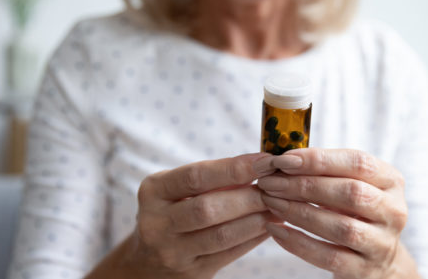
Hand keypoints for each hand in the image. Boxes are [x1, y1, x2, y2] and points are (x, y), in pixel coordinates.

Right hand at [125, 153, 281, 278]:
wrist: (149, 261)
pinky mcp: (191, 272)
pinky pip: (229, 254)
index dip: (234, 168)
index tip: (264, 161)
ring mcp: (172, 252)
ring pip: (221, 235)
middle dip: (248, 197)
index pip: (196, 176)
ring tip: (278, 207)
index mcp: (154, 191)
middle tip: (276, 187)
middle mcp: (157, 223)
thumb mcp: (179, 190)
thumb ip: (214, 178)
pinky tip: (270, 226)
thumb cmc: (174, 211)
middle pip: (208, 208)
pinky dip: (253, 238)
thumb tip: (261, 165)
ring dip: (256, 219)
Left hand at [254, 148, 409, 278]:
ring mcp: (382, 243)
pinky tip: (277, 231)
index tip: (284, 159)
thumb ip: (326, 171)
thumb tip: (283, 158)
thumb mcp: (352, 186)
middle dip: (304, 185)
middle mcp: (393, 210)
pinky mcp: (366, 269)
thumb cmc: (356, 213)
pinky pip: (329, 257)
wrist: (379, 261)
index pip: (357, 163)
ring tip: (271, 203)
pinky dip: (299, 243)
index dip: (319, 159)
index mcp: (391, 181)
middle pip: (350, 193)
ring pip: (341, 227)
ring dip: (299, 213)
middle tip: (270, 182)